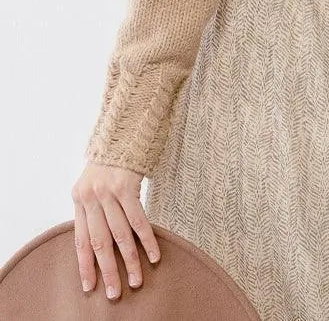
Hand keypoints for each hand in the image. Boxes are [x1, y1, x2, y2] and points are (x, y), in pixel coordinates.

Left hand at [71, 161, 160, 298]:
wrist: (123, 131)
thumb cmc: (110, 160)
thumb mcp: (93, 183)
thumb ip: (93, 209)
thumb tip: (100, 243)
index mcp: (79, 199)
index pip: (80, 240)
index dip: (85, 265)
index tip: (90, 287)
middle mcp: (90, 197)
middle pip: (99, 242)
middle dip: (108, 270)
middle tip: (114, 293)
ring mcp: (108, 192)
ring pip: (119, 235)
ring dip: (130, 261)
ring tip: (137, 280)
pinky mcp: (126, 186)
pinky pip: (138, 220)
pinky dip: (146, 239)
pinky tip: (153, 254)